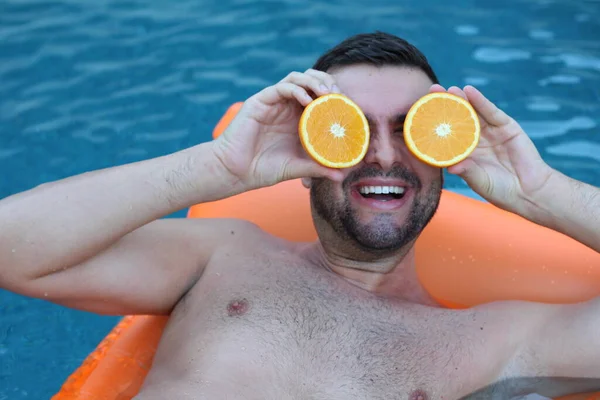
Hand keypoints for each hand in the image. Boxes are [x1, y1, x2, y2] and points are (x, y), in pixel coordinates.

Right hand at [211, 69, 343, 192]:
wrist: (235, 172)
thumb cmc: (262, 170)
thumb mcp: (296, 168)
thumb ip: (318, 168)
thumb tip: (342, 175)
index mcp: (297, 118)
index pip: (320, 96)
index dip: (335, 96)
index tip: (349, 105)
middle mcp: (286, 106)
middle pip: (311, 80)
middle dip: (327, 82)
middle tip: (339, 95)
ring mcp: (273, 102)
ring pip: (297, 77)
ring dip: (314, 81)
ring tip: (327, 94)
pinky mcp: (260, 101)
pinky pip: (281, 87)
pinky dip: (296, 89)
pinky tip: (307, 100)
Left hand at [429, 84, 553, 216]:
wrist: (529, 191)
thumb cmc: (500, 191)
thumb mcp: (479, 181)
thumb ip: (467, 171)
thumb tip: (451, 167)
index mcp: (464, 153)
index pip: (446, 134)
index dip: (435, 123)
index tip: (420, 113)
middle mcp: (475, 140)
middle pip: (457, 119)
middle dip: (445, 105)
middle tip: (432, 89)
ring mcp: (490, 132)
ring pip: (473, 112)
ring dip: (461, 99)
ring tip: (449, 89)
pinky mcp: (506, 127)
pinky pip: (491, 112)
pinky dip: (481, 101)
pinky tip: (470, 91)